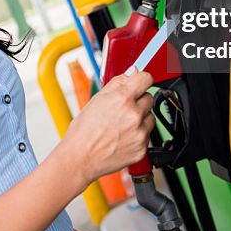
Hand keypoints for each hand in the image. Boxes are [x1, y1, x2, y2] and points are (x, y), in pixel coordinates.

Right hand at [56, 68, 154, 185]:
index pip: (146, 78)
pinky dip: (138, 135)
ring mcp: (140, 133)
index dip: (142, 79)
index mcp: (122, 99)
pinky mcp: (142, 148)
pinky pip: (147, 135)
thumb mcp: (96, 99)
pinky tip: (122, 137)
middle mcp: (134, 115)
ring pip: (149, 117)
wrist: (81, 158)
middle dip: (137, 101)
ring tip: (121, 125)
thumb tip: (132, 72)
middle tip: (122, 110)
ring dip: (140, 118)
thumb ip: (118, 83)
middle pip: (149, 97)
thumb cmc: (84, 131)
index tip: (139, 83)